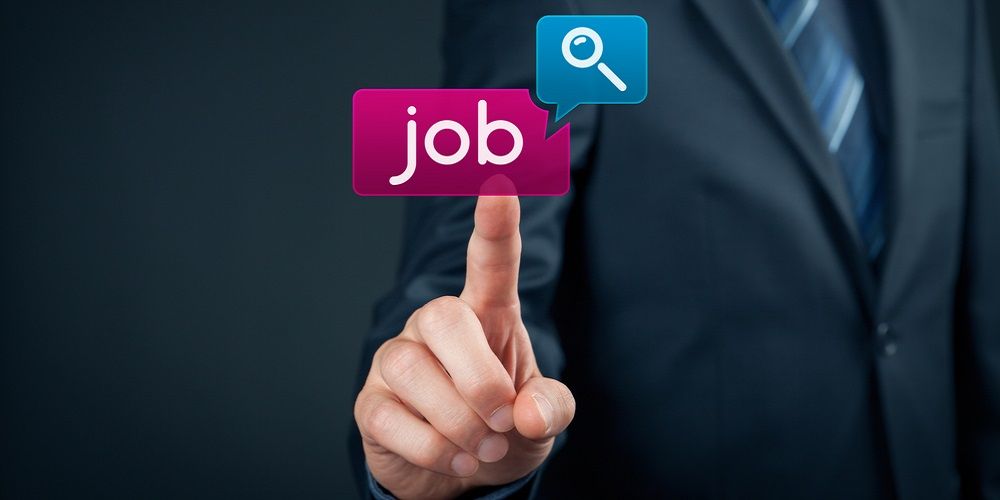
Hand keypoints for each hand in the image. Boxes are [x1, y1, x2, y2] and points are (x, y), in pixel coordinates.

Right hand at [354, 196, 575, 498]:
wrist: (462, 473)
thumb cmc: (505, 426)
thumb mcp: (542, 419)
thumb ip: (550, 407)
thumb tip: (526, 412)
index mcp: (485, 316)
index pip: (490, 262)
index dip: (495, 226)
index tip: (500, 185)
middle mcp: (435, 328)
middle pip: (444, 319)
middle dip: (479, 378)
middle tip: (505, 421)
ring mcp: (397, 362)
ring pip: (412, 371)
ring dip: (458, 422)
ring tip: (485, 450)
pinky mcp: (372, 404)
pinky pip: (391, 417)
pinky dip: (433, 449)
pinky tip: (456, 461)